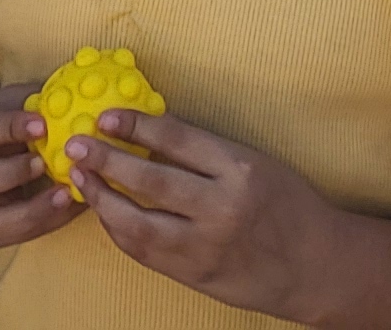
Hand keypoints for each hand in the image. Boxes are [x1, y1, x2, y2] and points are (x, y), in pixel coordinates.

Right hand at [0, 84, 86, 250]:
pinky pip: (10, 237)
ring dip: (29, 210)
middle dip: (10, 173)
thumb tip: (70, 96)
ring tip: (63, 193)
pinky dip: (43, 223)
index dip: (6, 128)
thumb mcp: (3, 107)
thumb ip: (28, 103)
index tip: (42, 123)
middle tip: (46, 163)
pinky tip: (69, 207)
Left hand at [73, 106, 337, 314]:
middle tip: (75, 145)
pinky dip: (118, 230)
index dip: (137, 126)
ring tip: (79, 180)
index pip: (177, 139)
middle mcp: (221, 207)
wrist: (314, 265)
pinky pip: (144, 251)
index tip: (107, 116)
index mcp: (240, 169)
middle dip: (106, 160)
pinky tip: (105, 213)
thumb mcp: (256, 163)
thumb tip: (150, 133)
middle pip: (149, 180)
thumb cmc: (288, 205)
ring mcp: (205, 246)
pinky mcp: (194, 274)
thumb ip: (207, 152)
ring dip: (101, 199)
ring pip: (137, 222)